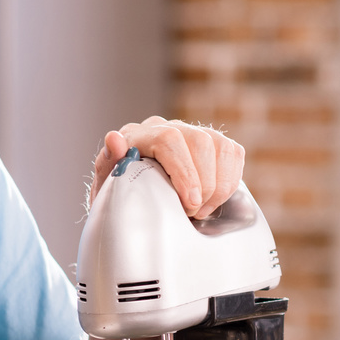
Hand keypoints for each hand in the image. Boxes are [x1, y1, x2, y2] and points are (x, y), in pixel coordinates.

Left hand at [91, 117, 244, 218]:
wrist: (128, 202)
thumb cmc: (117, 196)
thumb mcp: (106, 186)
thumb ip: (109, 163)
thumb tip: (114, 139)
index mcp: (135, 135)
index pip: (168, 140)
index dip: (185, 171)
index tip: (190, 202)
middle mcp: (163, 128)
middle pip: (199, 141)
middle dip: (204, 182)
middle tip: (193, 212)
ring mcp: (189, 133)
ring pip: (220, 146)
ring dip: (218, 183)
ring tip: (202, 210)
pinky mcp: (210, 144)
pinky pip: (232, 153)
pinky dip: (229, 180)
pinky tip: (213, 200)